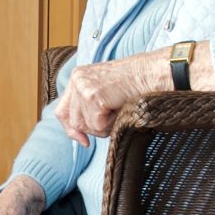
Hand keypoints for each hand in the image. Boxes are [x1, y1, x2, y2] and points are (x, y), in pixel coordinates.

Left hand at [54, 52, 168, 144]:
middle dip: (93, 128)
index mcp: (78, 77)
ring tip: (118, 109)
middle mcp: (76, 80)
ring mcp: (83, 87)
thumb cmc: (135, 85)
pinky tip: (120, 108)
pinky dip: (111, 124)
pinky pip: (97, 126)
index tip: (84, 141)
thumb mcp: (105, 94)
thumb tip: (78, 137)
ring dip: (104, 126)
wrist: (152, 73)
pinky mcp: (93, 96)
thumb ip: (87, 109)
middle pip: (74, 121)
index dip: (71, 129)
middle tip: (112, 117)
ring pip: (85, 126)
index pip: (61, 111)